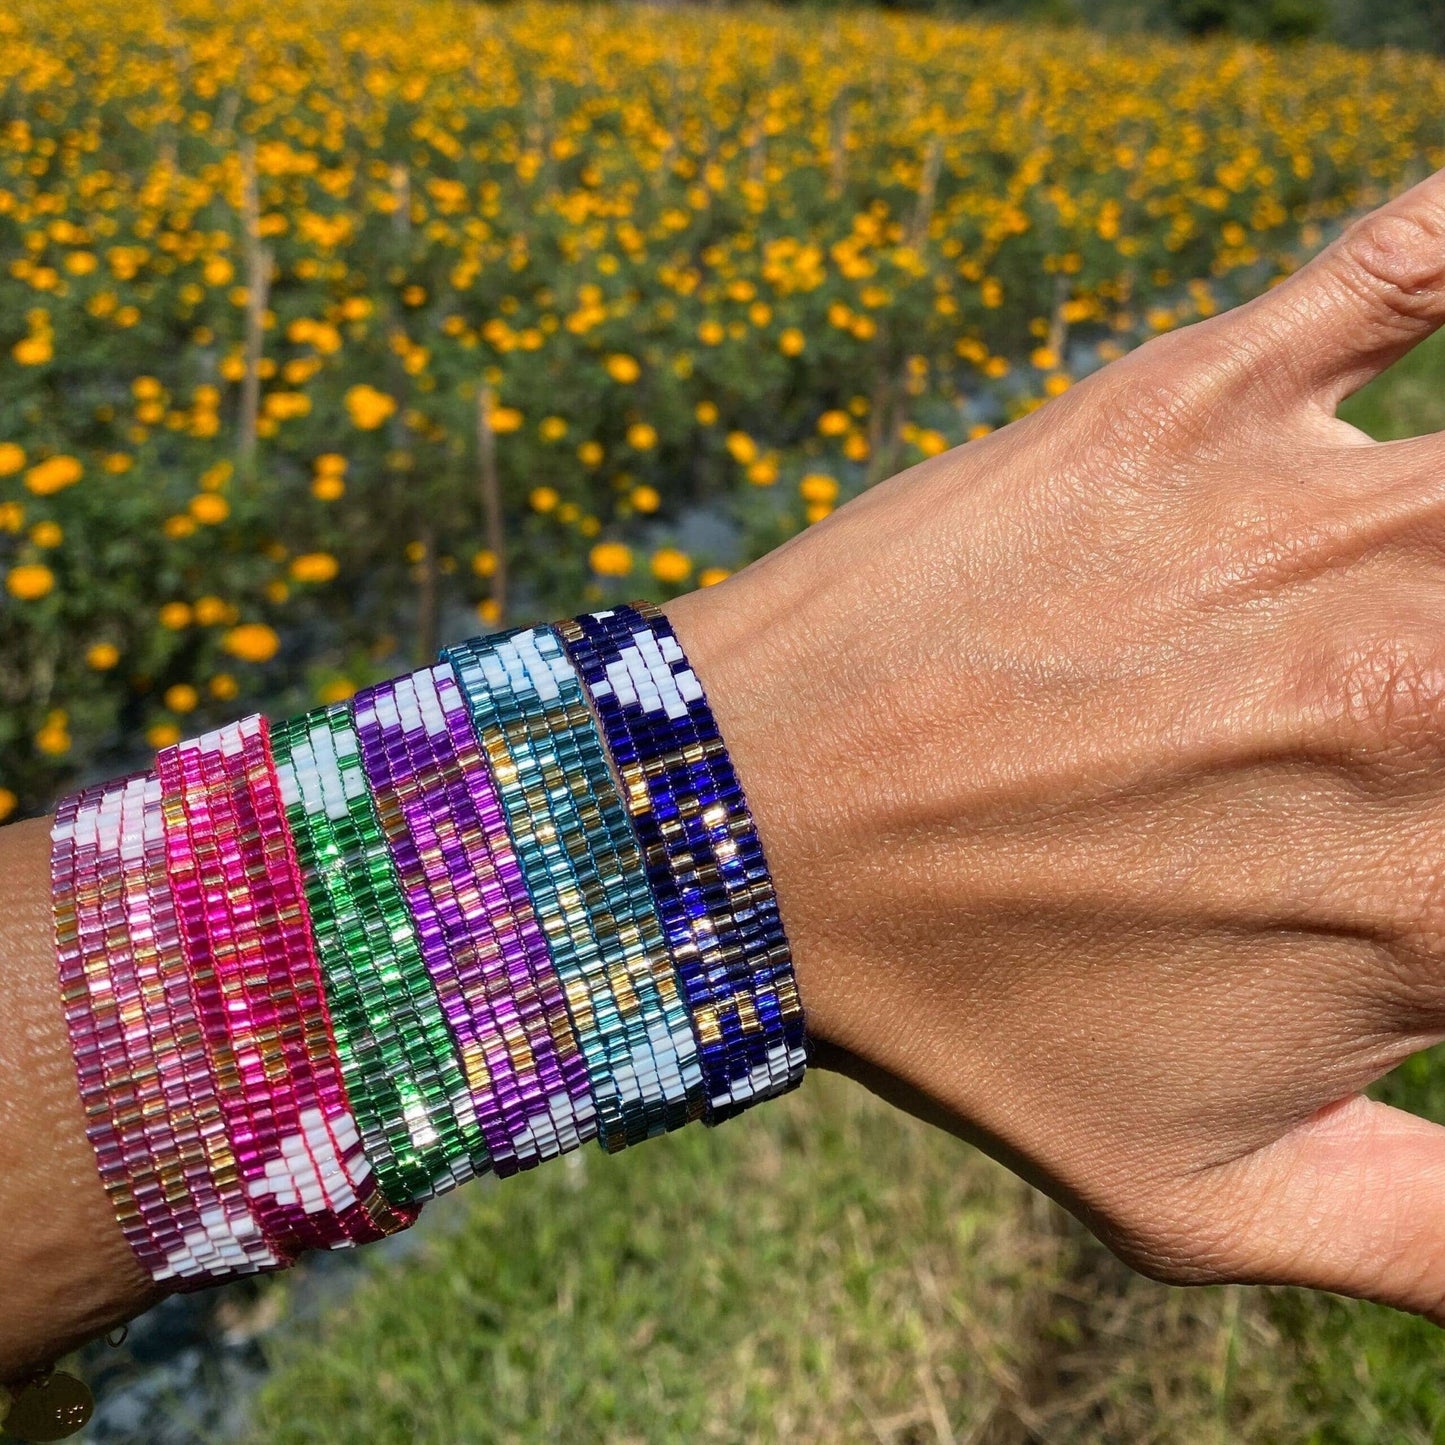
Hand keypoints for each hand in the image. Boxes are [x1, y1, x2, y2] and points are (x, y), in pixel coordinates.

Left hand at [667, 166, 1444, 1320]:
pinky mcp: (1189, 405)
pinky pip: (1403, 259)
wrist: (734, 833)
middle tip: (1413, 706)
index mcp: (1436, 902)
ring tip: (1406, 583)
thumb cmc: (959, 1020)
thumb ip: (1437, 1240)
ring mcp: (1309, 526)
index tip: (1420, 829)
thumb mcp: (1206, 1200)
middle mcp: (1416, 696)